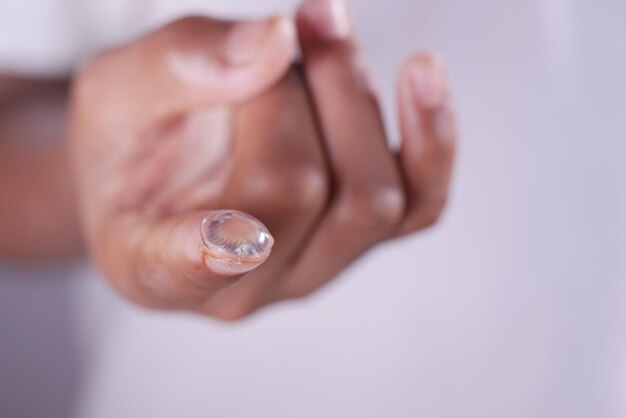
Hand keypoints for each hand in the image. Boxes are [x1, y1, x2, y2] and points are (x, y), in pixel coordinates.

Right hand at [69, 0, 456, 320]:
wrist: (170, 161)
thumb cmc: (133, 136)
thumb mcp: (119, 87)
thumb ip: (182, 65)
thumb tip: (272, 46)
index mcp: (151, 266)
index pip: (186, 270)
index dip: (209, 251)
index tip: (229, 231)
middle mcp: (242, 287)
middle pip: (297, 192)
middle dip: (291, 91)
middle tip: (276, 36)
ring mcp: (312, 268)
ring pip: (368, 197)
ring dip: (352, 95)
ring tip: (321, 31)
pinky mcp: (362, 237)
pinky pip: (419, 202)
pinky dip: (430, 137)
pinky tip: (421, 77)